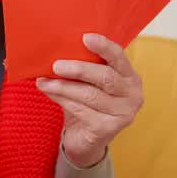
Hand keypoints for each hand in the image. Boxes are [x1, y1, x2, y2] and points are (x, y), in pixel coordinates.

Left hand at [37, 34, 142, 167]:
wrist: (85, 140)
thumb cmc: (87, 104)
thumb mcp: (88, 83)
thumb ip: (83, 67)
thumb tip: (56, 49)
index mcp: (130, 76)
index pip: (119, 57)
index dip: (104, 46)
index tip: (85, 37)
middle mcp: (132, 95)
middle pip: (106, 77)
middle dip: (79, 69)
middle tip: (56, 65)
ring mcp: (123, 113)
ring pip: (90, 95)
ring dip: (63, 86)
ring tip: (44, 81)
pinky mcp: (108, 129)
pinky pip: (81, 110)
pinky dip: (62, 100)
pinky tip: (49, 93)